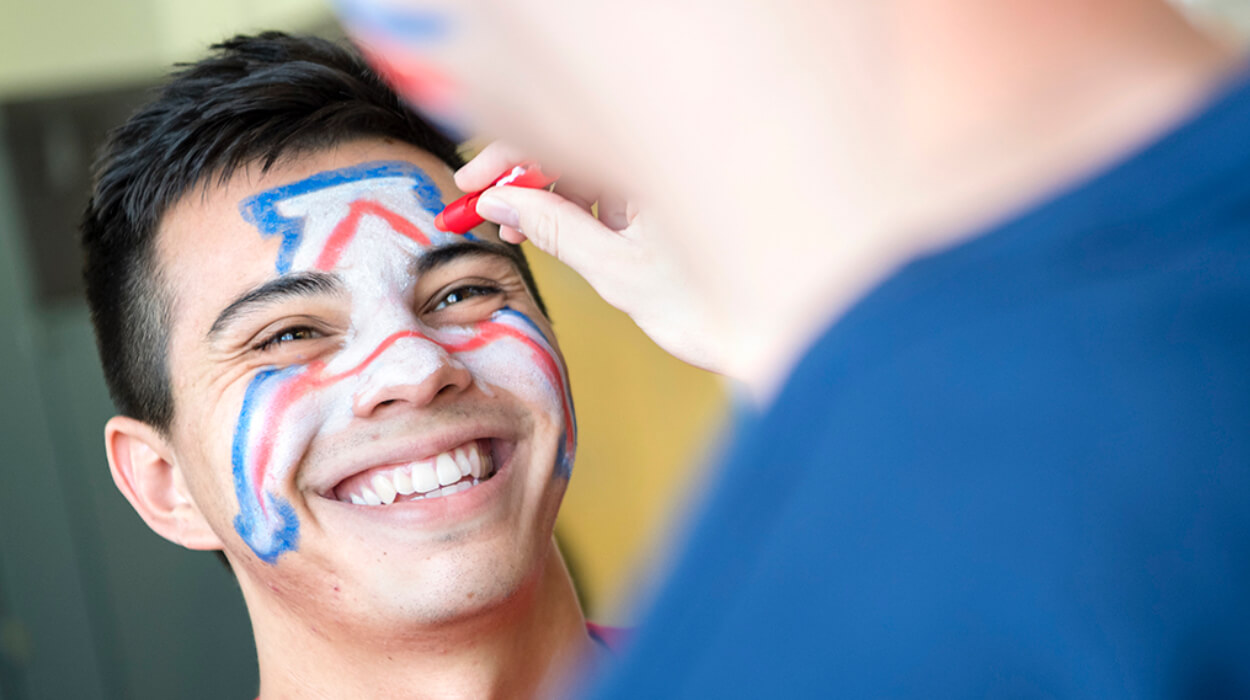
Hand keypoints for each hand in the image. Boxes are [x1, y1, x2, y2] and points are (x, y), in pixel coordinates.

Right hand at [458, 142, 727, 373]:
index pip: (564, 132)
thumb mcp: (617, 271)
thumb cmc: (716, 306)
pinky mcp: (673, 194)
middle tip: (486, 214)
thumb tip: (497, 203)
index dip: (508, 158)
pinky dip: (580, 204)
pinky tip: (555, 230)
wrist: (782, 335)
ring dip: (549, 193)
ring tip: (519, 234)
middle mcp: (665, 153)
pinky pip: (613, 183)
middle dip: (524, 177)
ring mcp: (669, 173)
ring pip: (590, 164)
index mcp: (657, 154)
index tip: (471, 188)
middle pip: (574, 142)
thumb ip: (553, 229)